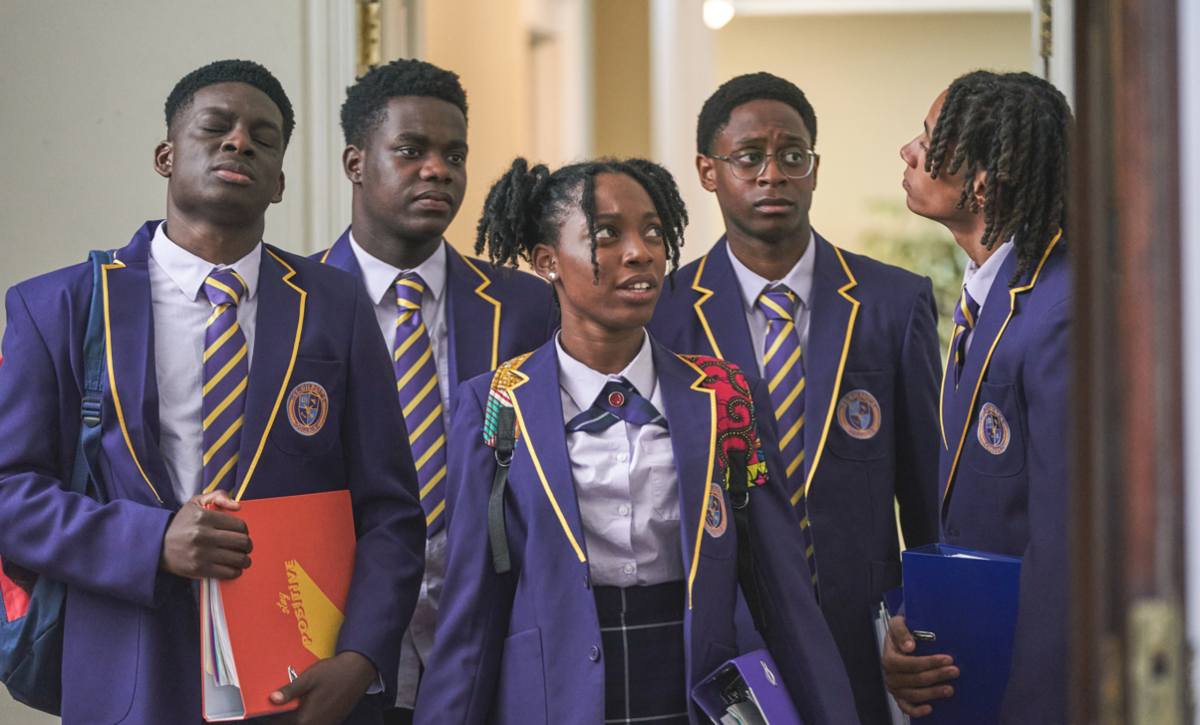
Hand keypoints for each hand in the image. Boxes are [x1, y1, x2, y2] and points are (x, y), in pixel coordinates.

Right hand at [158, 490, 251, 579]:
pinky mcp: (199, 569)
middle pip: (242, 542)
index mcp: (204, 517)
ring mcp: (201, 554)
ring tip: (243, 559)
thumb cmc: (182, 523)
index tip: (242, 534)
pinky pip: (228, 573)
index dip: (245, 531)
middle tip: (245, 547)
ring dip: (245, 560)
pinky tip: (234, 568)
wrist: (157, 545)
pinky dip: (236, 572)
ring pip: (238, 559)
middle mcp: (203, 535)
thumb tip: (238, 506)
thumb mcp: (196, 502)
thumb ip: (218, 496)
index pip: (239, 525)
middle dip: (248, 545)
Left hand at [262, 651, 377, 724]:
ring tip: (292, 700)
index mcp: (305, 718)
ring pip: (302, 723)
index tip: (264, 706)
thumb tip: (272, 700)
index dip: (269, 716)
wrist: (359, 670)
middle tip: (278, 700)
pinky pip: (312, 721)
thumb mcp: (309, 678)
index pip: (279, 723)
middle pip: (290, 724)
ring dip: (294, 716)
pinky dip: (306, 715)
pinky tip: (306, 702)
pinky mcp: (332, 720)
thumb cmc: (334, 673)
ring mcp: (325, 724)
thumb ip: (290, 691)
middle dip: (282, 716)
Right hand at [881, 615, 958, 716]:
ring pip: (914, 695)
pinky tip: (930, 709)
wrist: (895, 643)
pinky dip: (917, 711)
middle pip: (916, 679)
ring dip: (933, 693)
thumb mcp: (897, 624)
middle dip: (938, 675)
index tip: (948, 658)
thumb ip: (900, 630)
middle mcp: (890, 676)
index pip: (911, 664)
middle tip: (955, 671)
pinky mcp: (899, 697)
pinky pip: (906, 708)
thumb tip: (909, 647)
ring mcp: (894, 689)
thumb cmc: (899, 634)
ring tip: (950, 689)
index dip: (930, 662)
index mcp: (889, 659)